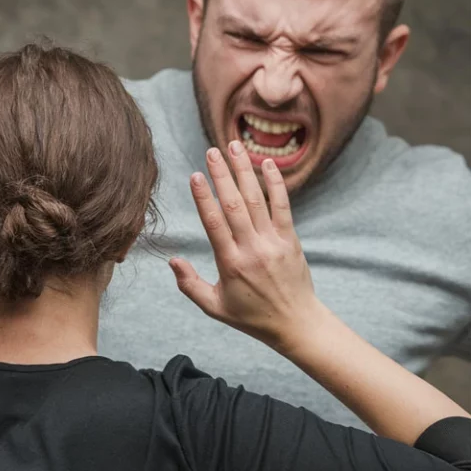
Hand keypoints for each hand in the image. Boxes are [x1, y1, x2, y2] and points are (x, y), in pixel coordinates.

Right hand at [169, 141, 324, 351]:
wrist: (297, 324)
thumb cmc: (252, 317)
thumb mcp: (214, 308)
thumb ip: (189, 285)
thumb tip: (173, 259)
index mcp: (231, 264)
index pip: (214, 224)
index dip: (203, 198)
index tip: (194, 176)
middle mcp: (252, 249)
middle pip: (234, 205)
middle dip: (222, 175)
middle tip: (212, 151)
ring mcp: (273, 242)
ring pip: (257, 200)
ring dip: (245, 171)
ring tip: (235, 146)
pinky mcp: (290, 239)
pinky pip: (282, 207)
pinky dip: (276, 184)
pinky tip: (267, 163)